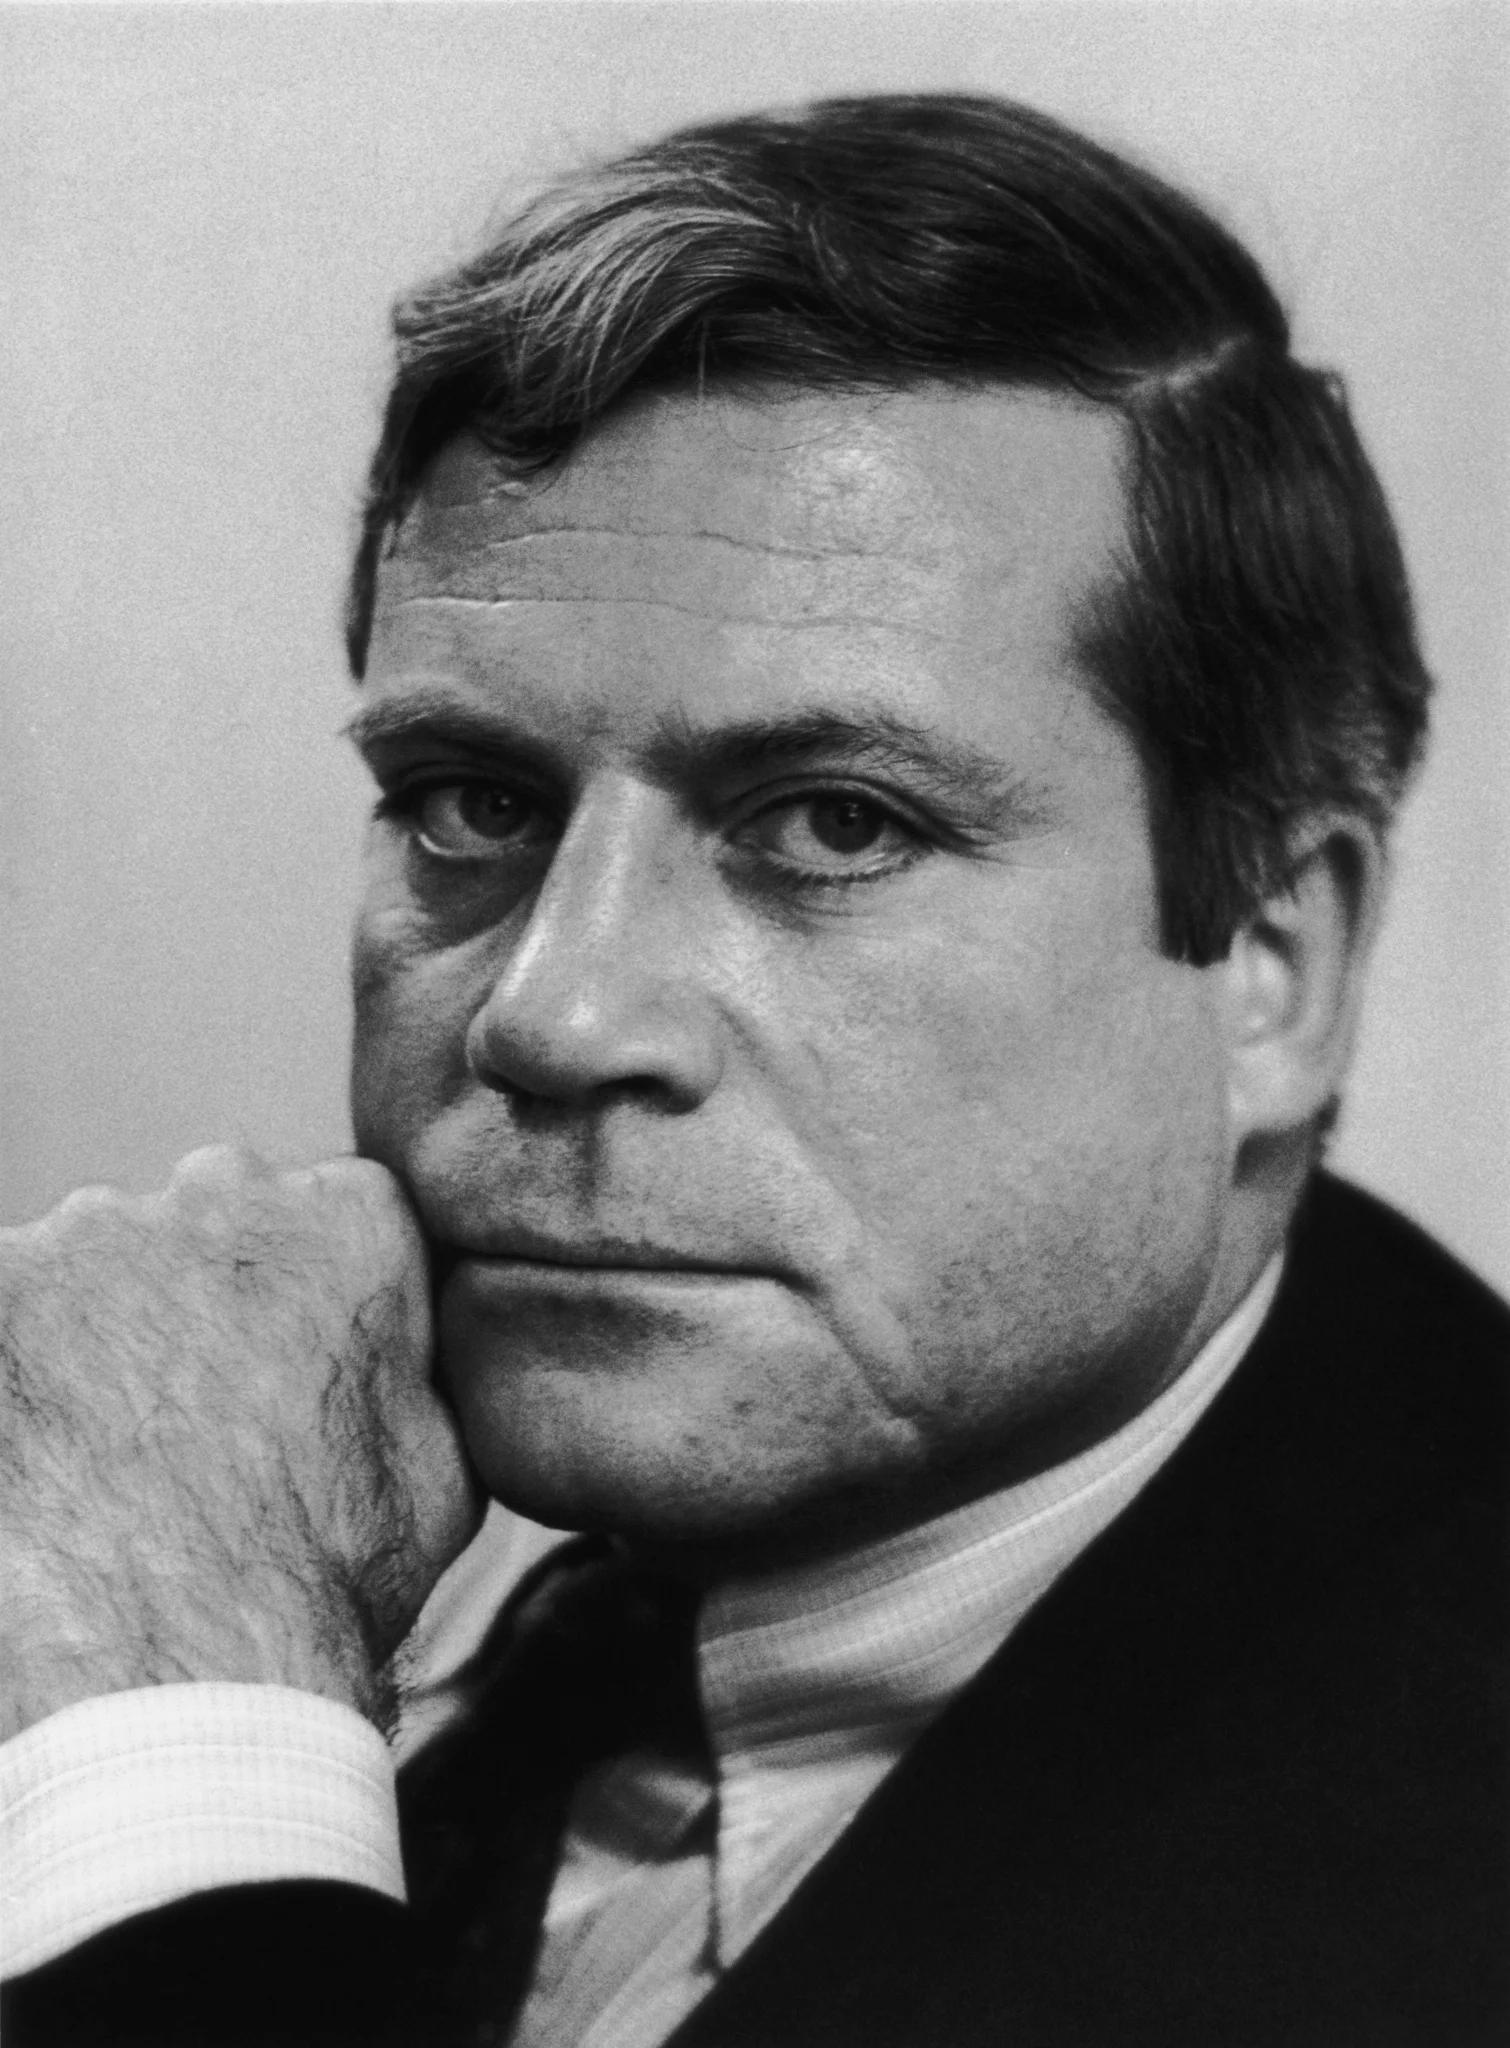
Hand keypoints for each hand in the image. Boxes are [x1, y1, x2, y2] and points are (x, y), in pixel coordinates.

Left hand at [0, 1148, 480, 1740]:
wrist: (180, 1658)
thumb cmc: (326, 1577)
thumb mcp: (446, 1471)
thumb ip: (418, 1376)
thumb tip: (403, 1366)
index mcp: (351, 1217)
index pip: (330, 1218)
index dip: (307, 1308)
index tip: (289, 1383)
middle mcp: (222, 1192)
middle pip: (205, 1227)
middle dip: (197, 1304)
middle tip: (195, 1427)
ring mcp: (88, 1233)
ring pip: (88, 1269)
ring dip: (96, 1343)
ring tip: (107, 1466)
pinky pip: (0, 1322)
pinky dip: (13, 1383)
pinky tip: (42, 1470)